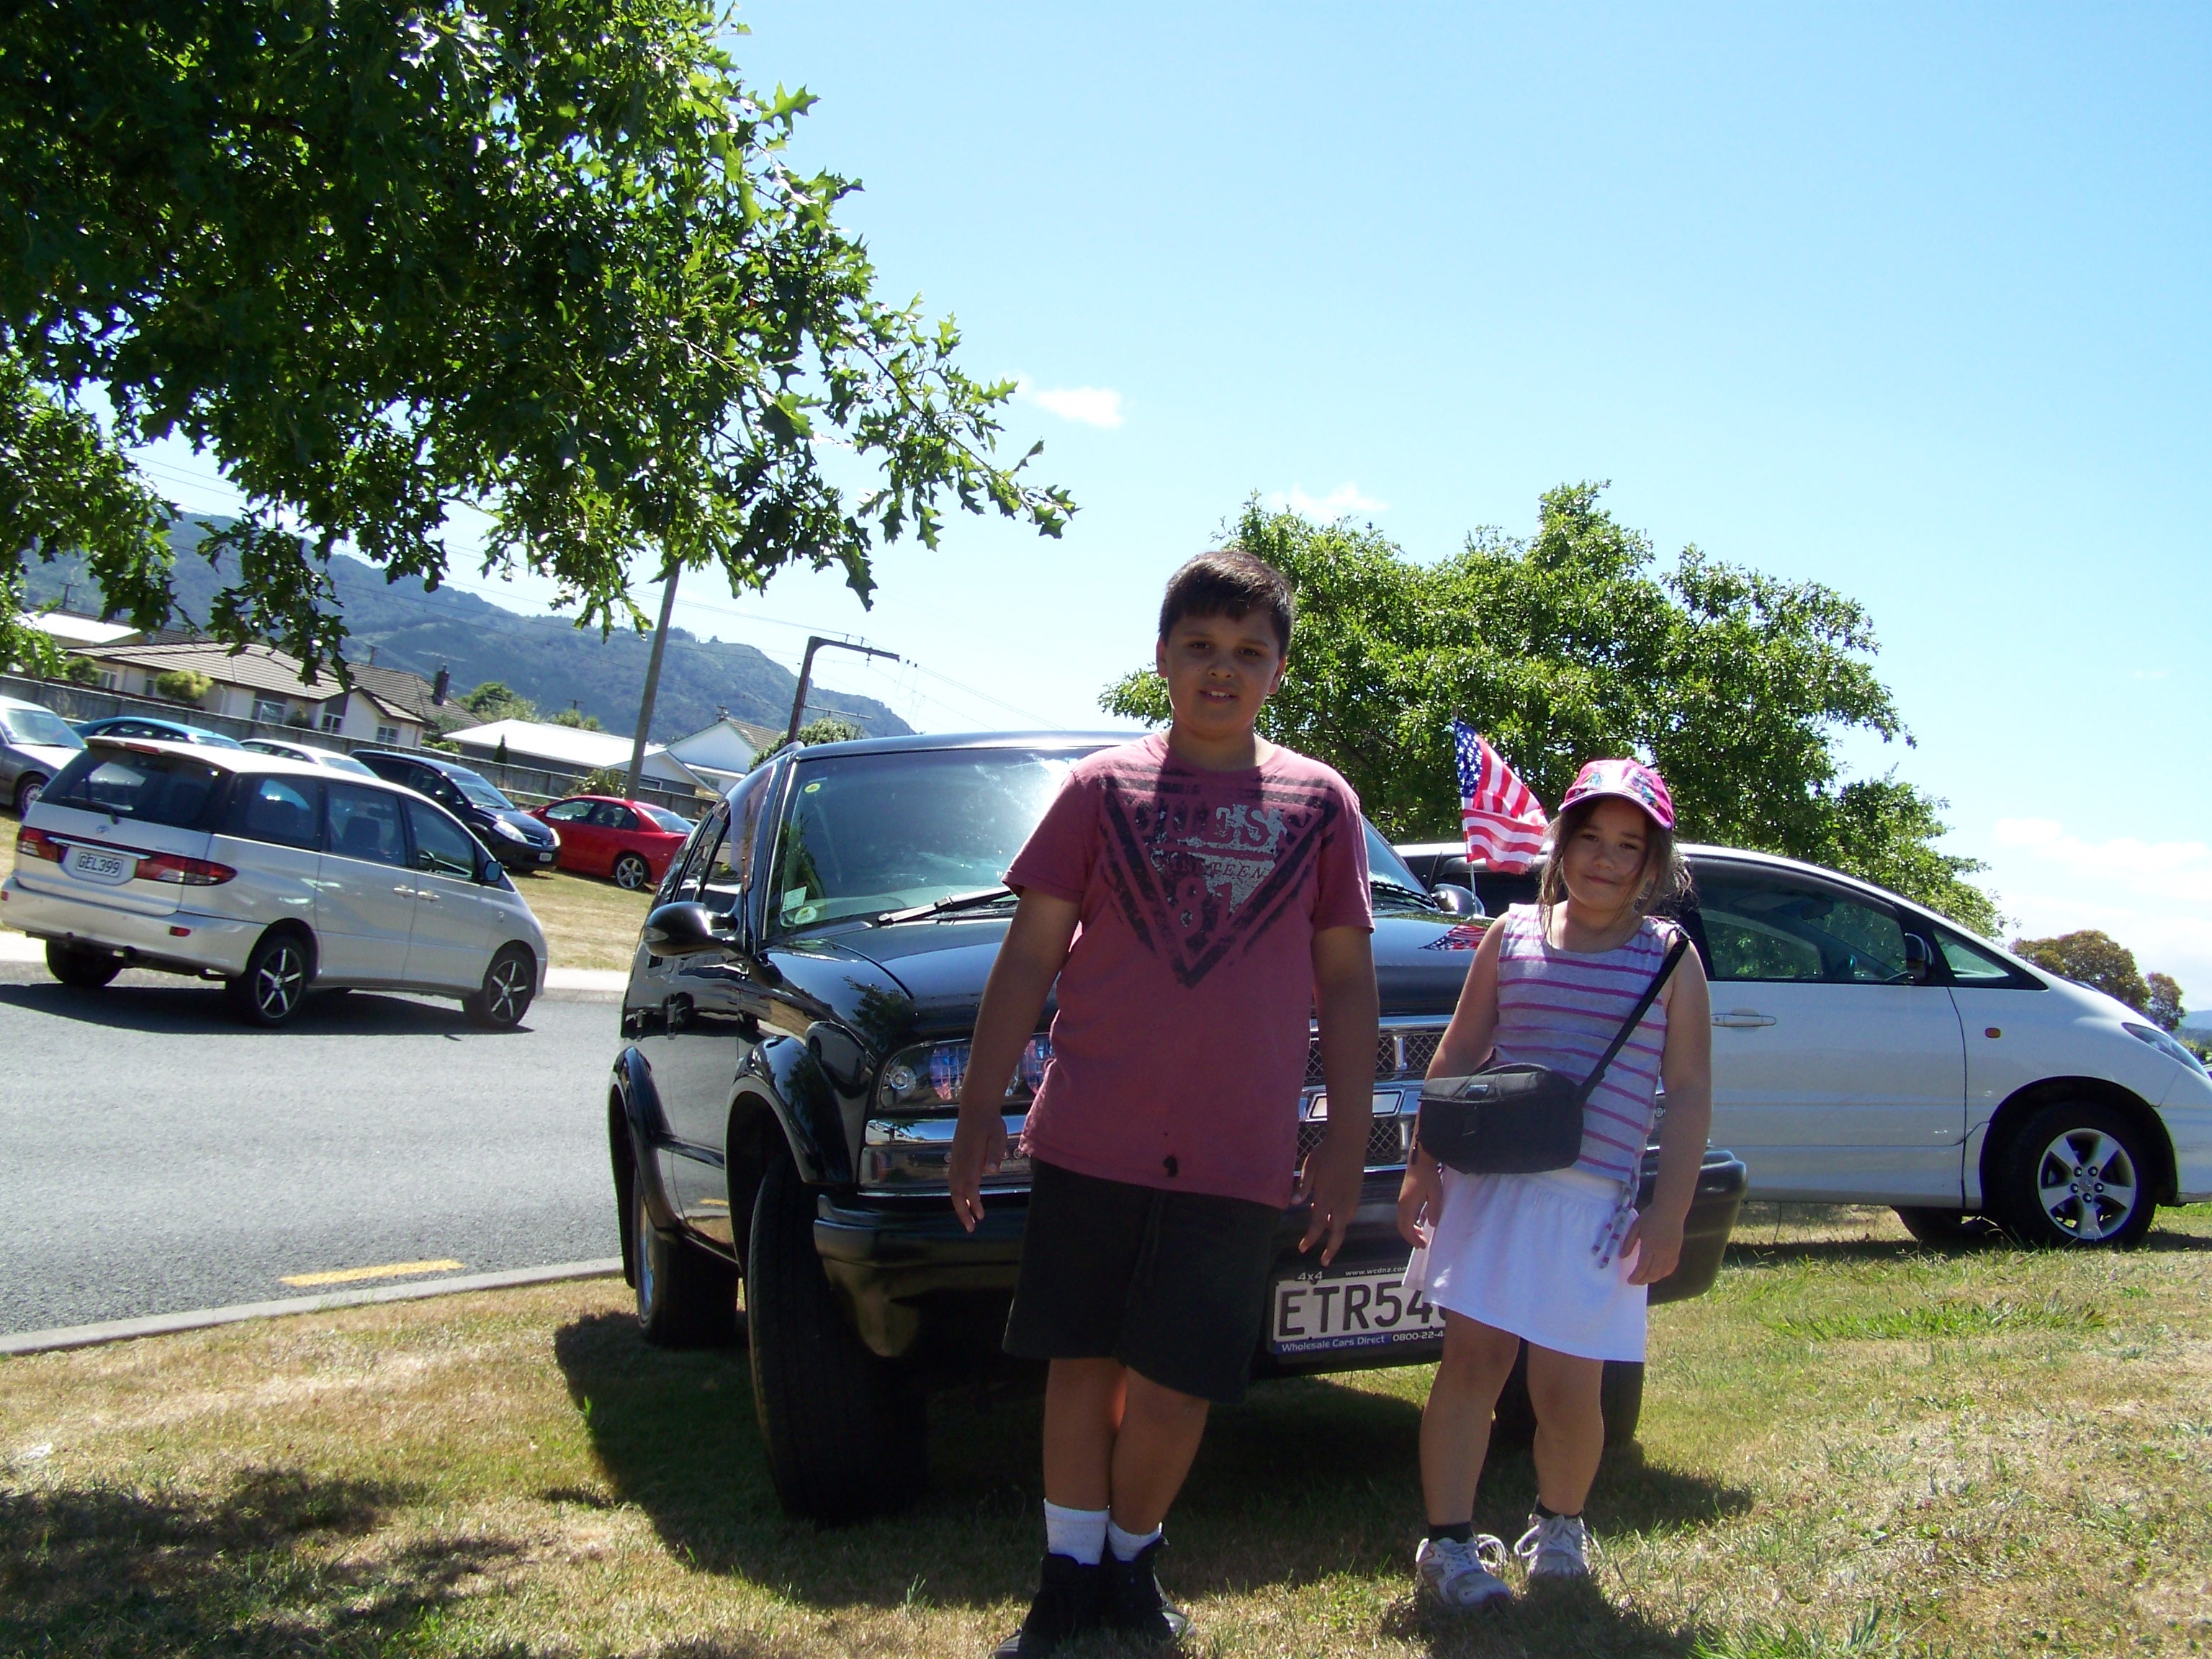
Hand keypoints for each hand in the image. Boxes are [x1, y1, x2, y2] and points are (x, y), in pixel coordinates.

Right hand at [948, 1109, 1006, 1232]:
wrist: (975, 1108)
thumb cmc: (990, 1122)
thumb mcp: (997, 1135)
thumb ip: (994, 1153)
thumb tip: (992, 1171)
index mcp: (970, 1159)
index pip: (969, 1186)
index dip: (974, 1203)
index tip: (980, 1217)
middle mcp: (960, 1162)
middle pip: (957, 1192)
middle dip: (962, 1211)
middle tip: (970, 1228)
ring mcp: (956, 1160)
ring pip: (953, 1187)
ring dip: (959, 1204)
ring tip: (968, 1218)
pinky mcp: (956, 1157)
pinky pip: (953, 1180)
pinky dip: (957, 1193)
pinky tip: (964, 1199)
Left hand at [1293, 1129, 1363, 1265]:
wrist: (1350, 1141)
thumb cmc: (1326, 1152)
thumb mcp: (1309, 1168)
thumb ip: (1303, 1187)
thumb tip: (1294, 1203)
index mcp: (1325, 1197)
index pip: (1317, 1225)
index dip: (1309, 1239)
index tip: (1303, 1248)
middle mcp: (1340, 1202)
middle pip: (1337, 1233)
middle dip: (1330, 1249)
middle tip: (1324, 1261)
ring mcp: (1351, 1198)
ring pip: (1344, 1223)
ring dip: (1336, 1231)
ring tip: (1326, 1230)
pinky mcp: (1357, 1192)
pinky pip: (1350, 1213)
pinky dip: (1342, 1219)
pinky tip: (1335, 1213)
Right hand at [1396, 1156, 1440, 1248]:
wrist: (1420, 1160)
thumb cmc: (1428, 1176)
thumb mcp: (1435, 1193)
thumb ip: (1434, 1210)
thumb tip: (1431, 1224)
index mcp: (1408, 1205)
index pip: (1407, 1228)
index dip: (1413, 1239)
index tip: (1422, 1245)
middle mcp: (1402, 1204)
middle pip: (1402, 1226)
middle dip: (1410, 1237)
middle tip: (1421, 1244)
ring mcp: (1402, 1200)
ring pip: (1402, 1221)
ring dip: (1410, 1230)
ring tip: (1421, 1235)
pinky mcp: (1404, 1196)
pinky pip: (1405, 1214)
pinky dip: (1410, 1222)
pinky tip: (1419, 1222)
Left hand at [1621, 1207, 1684, 1285]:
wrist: (1670, 1209)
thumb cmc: (1650, 1216)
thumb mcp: (1636, 1227)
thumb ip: (1628, 1242)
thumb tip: (1622, 1256)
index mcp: (1650, 1246)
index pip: (1642, 1267)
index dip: (1636, 1276)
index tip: (1629, 1280)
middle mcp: (1661, 1252)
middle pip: (1653, 1273)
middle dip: (1643, 1280)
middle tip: (1635, 1282)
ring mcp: (1671, 1252)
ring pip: (1663, 1272)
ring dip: (1653, 1278)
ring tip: (1644, 1279)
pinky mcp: (1677, 1251)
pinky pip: (1671, 1267)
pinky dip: (1664, 1273)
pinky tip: (1658, 1274)